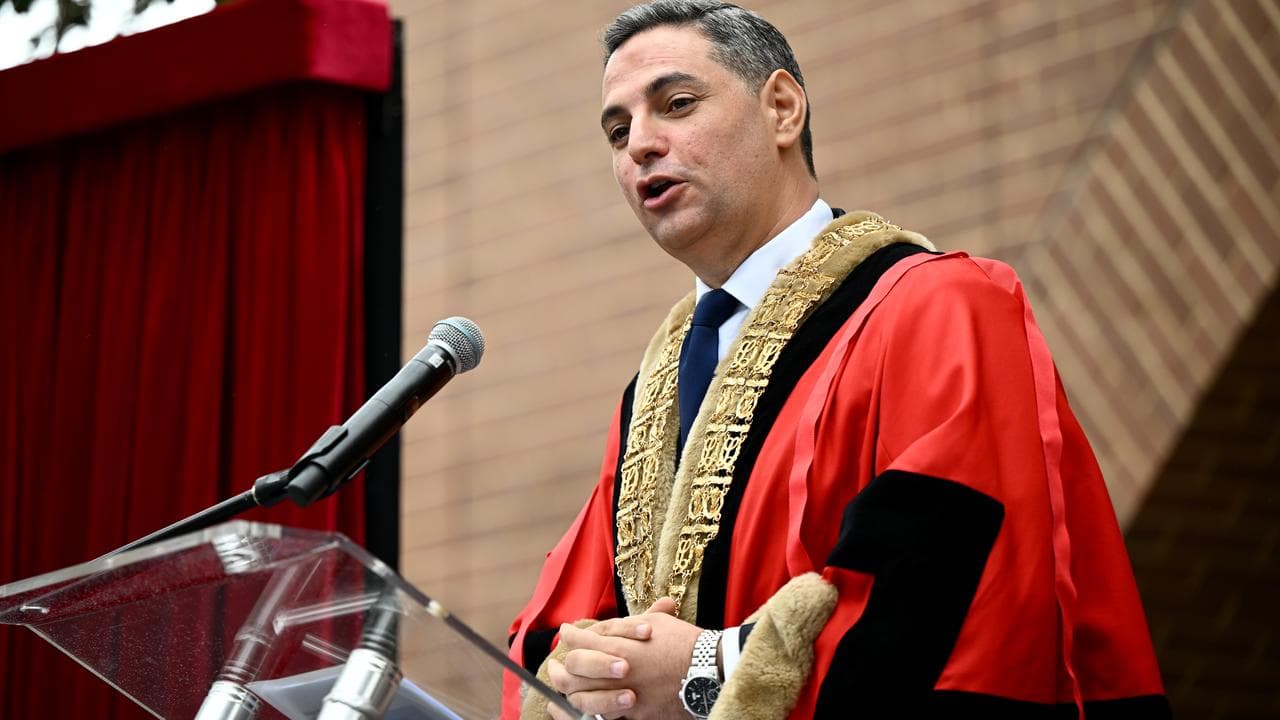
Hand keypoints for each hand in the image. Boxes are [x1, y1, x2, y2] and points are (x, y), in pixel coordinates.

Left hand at [546, 598, 701, 719]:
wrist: (709, 670)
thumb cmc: (684, 643)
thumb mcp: (657, 622)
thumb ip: (627, 624)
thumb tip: (605, 625)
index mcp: (620, 645)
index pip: (583, 639)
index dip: (571, 635)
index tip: (566, 632)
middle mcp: (617, 670)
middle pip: (575, 669)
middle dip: (561, 665)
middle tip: (554, 665)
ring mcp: (624, 695)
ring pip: (582, 696)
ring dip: (568, 691)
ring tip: (561, 687)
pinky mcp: (635, 714)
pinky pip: (602, 716)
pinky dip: (587, 711)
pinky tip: (577, 708)